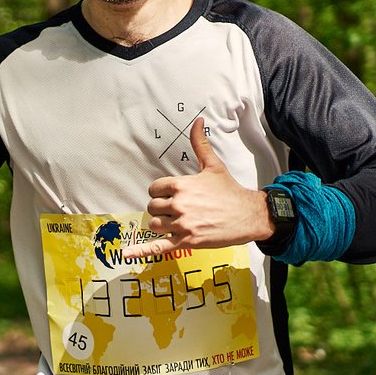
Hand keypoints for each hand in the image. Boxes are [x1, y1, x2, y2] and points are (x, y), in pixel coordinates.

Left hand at [124, 118, 273, 259]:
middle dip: (161, 208)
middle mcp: (179, 204)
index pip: (154, 189)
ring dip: (161, 224)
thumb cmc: (230, 191)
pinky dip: (141, 251)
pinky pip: (158, 246)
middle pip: (152, 207)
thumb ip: (200, 144)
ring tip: (176, 222)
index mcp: (181, 185)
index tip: (171, 195)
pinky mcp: (186, 241)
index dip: (160, 192)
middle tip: (176, 209)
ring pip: (154, 224)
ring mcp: (182, 224)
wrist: (248, 215)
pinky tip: (127, 254)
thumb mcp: (213, 165)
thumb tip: (198, 121)